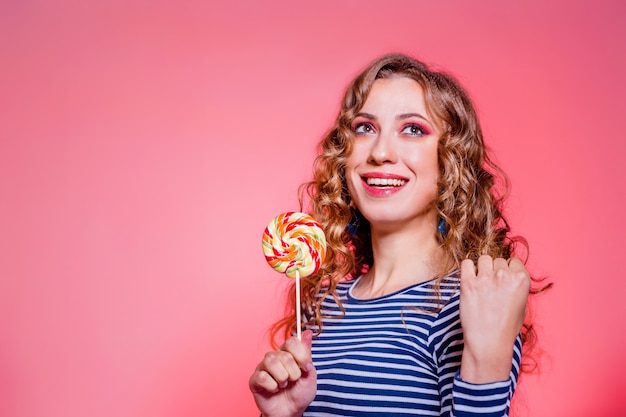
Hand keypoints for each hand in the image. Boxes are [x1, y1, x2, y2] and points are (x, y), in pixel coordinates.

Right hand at [249, 330, 316, 416]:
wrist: (291, 412)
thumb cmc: (300, 393)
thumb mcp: (309, 373)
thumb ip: (307, 353)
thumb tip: (307, 333)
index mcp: (287, 353)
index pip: (291, 341)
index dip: (301, 354)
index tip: (306, 367)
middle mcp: (274, 357)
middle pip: (283, 354)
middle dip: (293, 372)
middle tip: (293, 380)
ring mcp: (263, 367)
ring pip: (271, 362)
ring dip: (282, 377)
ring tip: (283, 385)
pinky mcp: (255, 380)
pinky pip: (263, 377)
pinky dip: (272, 386)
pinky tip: (274, 390)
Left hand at [459, 256, 529, 382]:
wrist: (489, 342)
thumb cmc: (506, 327)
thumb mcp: (522, 306)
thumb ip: (517, 286)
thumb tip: (510, 274)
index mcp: (521, 280)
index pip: (514, 261)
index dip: (508, 270)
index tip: (504, 280)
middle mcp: (504, 276)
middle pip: (498, 260)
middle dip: (495, 271)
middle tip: (491, 287)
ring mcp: (485, 278)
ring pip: (484, 259)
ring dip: (482, 268)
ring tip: (481, 283)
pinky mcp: (468, 283)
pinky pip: (466, 263)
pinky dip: (468, 268)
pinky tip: (469, 279)